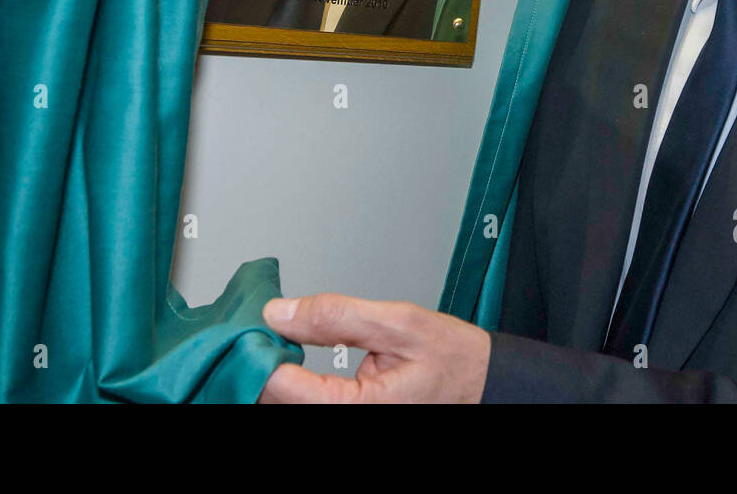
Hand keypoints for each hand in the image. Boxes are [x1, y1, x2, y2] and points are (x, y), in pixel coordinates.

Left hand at [257, 293, 490, 402]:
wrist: (481, 381)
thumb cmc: (452, 358)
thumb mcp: (398, 322)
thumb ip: (337, 316)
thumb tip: (281, 313)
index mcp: (361, 409)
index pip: (285, 389)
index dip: (262, 353)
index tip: (255, 325)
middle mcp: (350, 423)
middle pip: (278, 401)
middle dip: (264, 362)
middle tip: (262, 326)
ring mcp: (346, 421)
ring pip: (286, 404)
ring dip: (273, 373)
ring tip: (276, 337)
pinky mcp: (343, 416)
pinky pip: (305, 404)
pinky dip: (289, 383)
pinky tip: (288, 359)